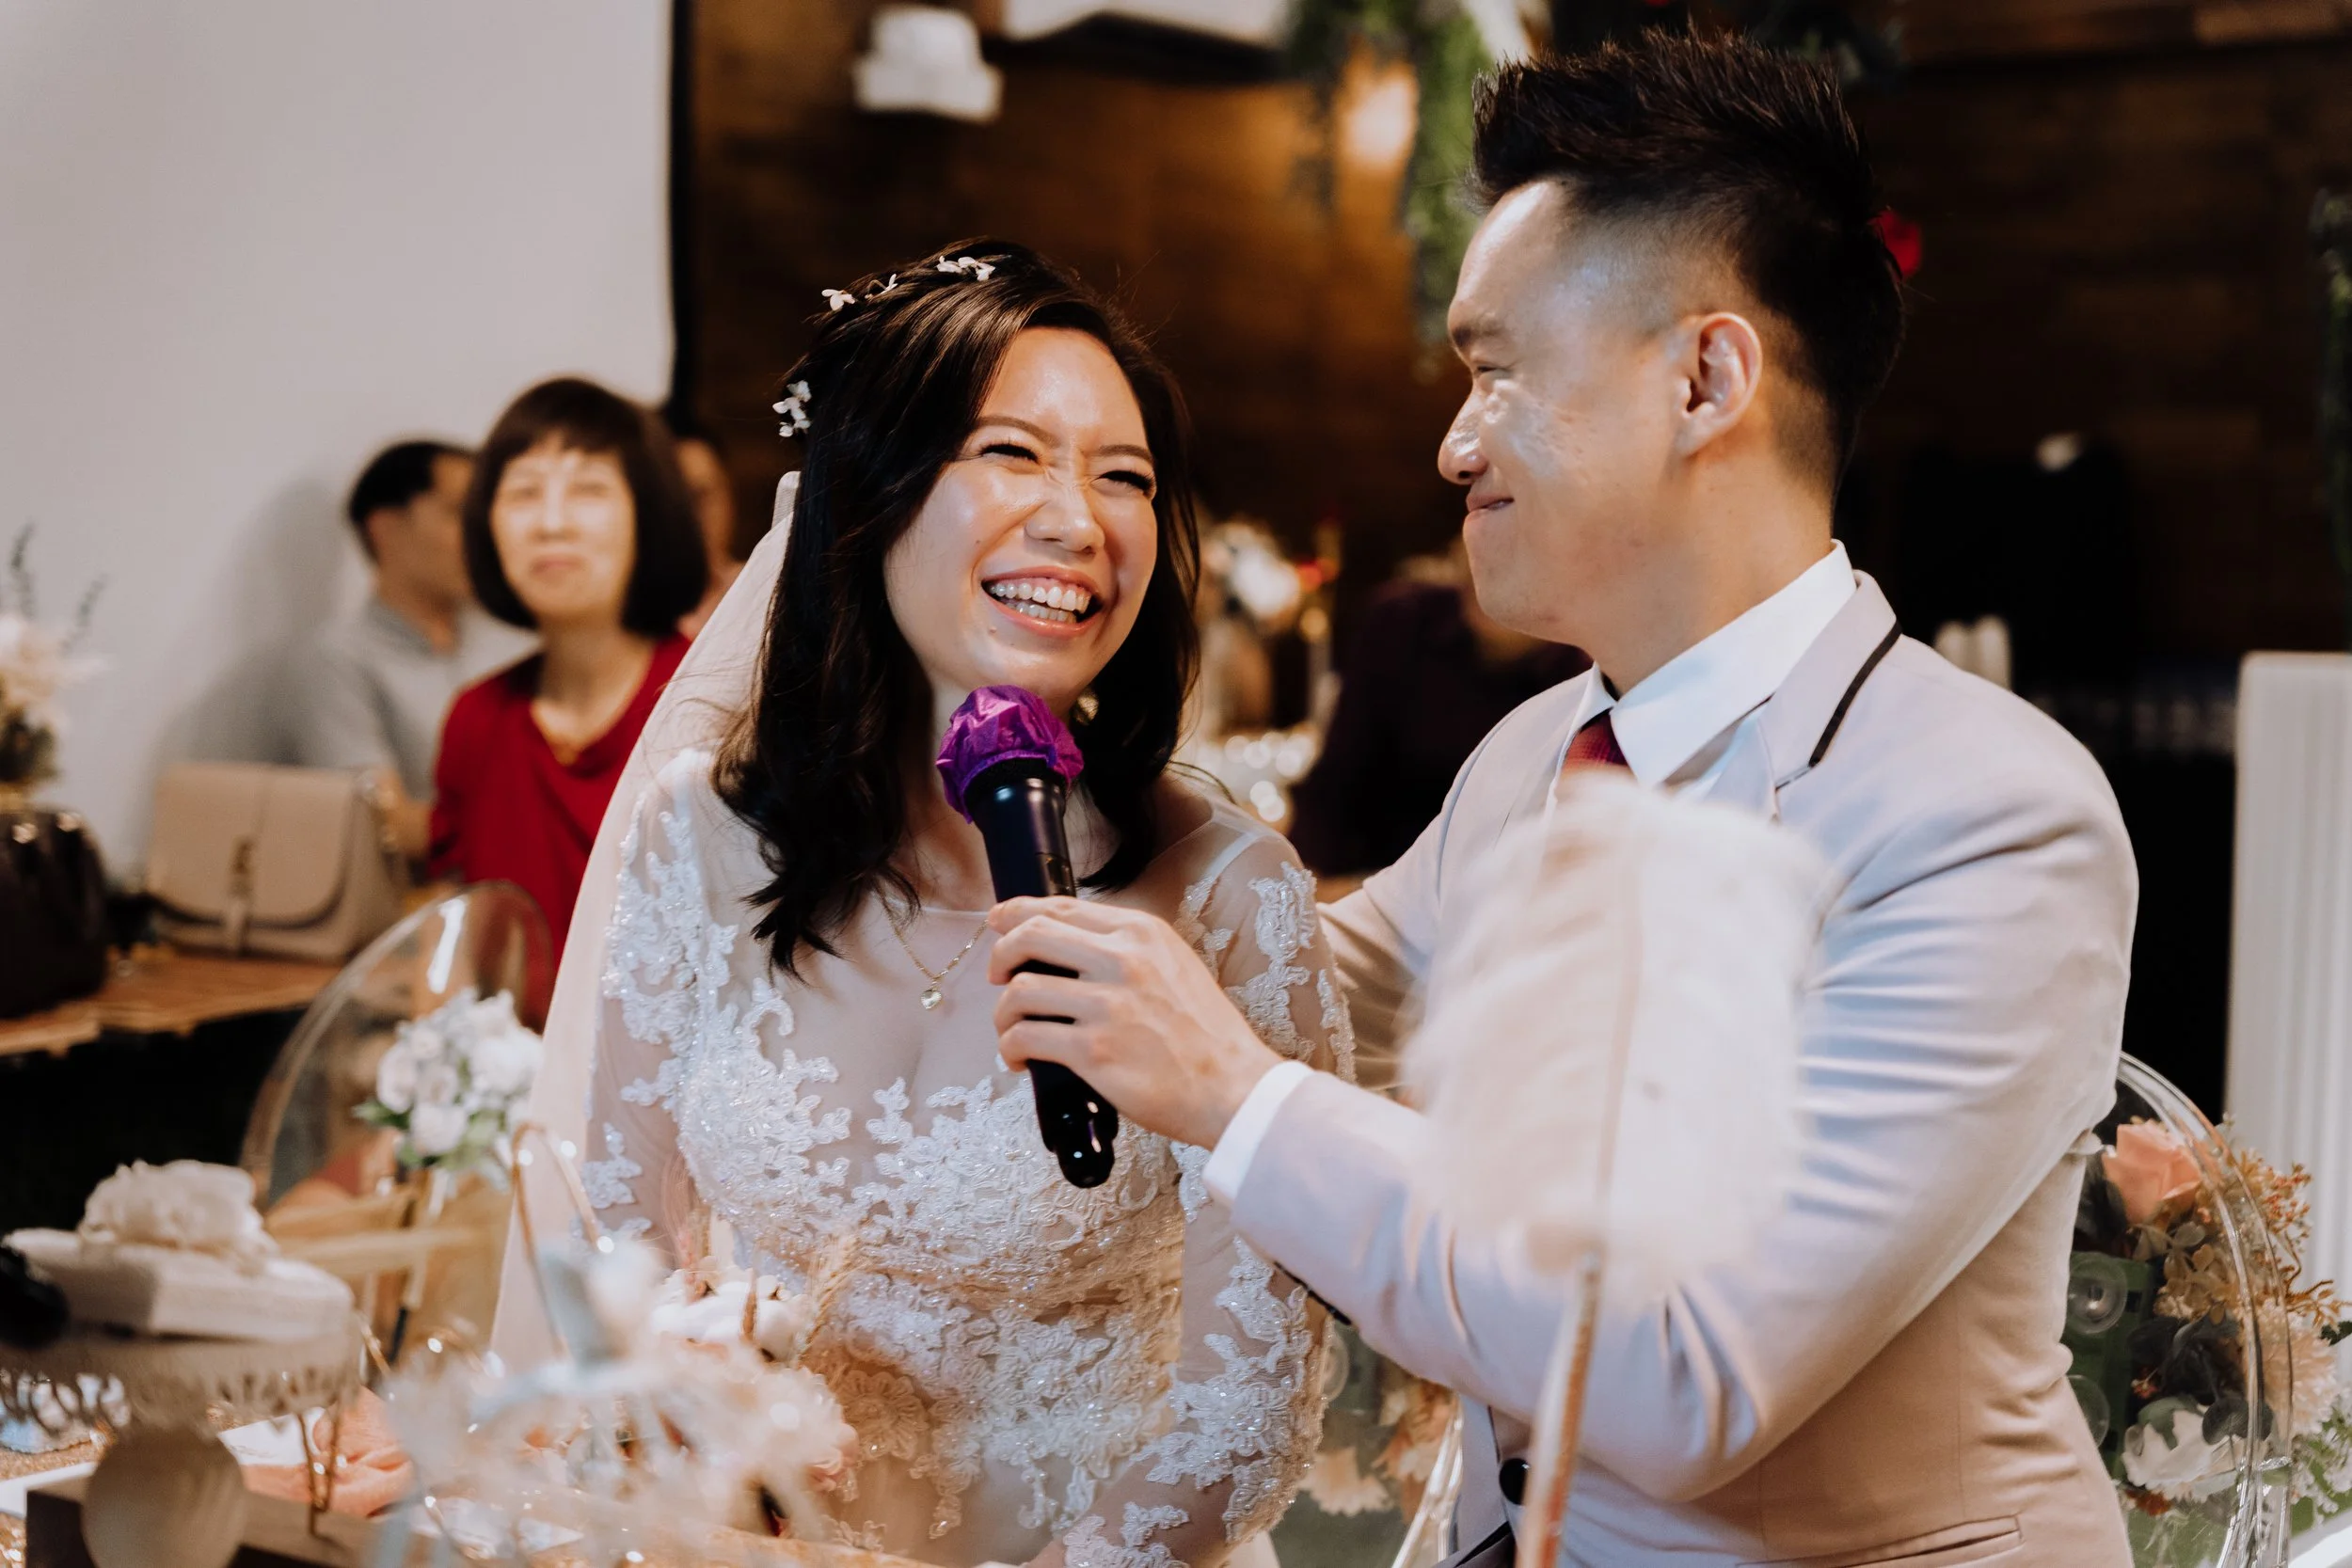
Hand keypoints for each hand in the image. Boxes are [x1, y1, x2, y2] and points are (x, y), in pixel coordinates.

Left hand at [986, 897, 1284, 1150]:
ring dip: (1003, 1013)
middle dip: (999, 955)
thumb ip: (1128, 951)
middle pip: (1029, 935)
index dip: (1016, 913)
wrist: (1235, 1087)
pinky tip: (1021, 1059)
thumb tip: (1071, 950)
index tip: (998, 923)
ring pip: (1020, 990)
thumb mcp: (1175, 966)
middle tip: (996, 977)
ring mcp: (1107, 1005)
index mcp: (1142, 933)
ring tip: (1011, 1031)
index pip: (1061, 906)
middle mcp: (1123, 959)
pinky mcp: (1095, 1050)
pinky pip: (1027, 1037)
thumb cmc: (1207, 1036)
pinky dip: (1011, 1048)